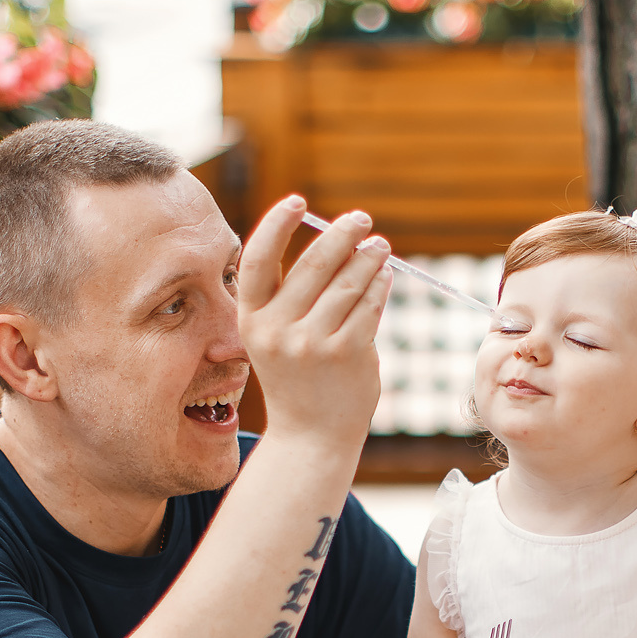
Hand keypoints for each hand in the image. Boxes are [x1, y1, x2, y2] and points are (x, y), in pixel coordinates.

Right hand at [235, 198, 392, 455]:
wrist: (311, 436)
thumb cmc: (297, 379)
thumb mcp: (275, 338)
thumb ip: (291, 296)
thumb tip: (335, 241)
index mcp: (251, 320)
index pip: (258, 259)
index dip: (276, 224)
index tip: (298, 201)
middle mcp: (277, 330)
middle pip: (313, 263)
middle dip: (341, 234)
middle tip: (361, 219)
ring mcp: (312, 343)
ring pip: (348, 282)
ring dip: (369, 258)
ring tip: (379, 246)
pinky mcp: (347, 353)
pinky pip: (370, 306)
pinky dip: (380, 285)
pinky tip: (384, 276)